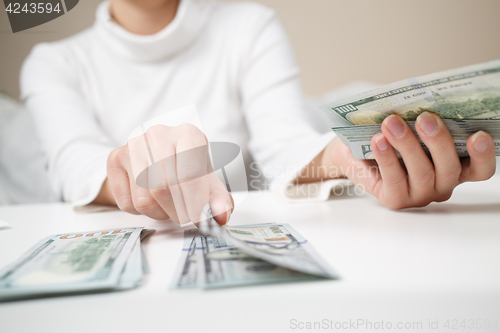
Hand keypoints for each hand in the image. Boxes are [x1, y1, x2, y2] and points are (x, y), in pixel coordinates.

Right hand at [98, 124, 232, 223]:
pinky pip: (126, 202)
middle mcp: (159, 133)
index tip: (199, 220)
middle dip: (178, 212)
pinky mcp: (115, 158)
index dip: (196, 205)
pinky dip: (140, 211)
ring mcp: (134, 144)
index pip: (190, 176)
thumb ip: (218, 199)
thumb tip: (221, 214)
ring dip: (159, 213)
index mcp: (188, 134)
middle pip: (164, 188)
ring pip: (144, 198)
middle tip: (185, 215)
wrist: (157, 159)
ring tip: (168, 204)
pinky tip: (149, 198)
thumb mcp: (208, 182)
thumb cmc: (187, 169)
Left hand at [327, 112, 496, 208]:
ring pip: (422, 173)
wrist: (356, 155)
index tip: (479, 134)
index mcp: (456, 166)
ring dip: (407, 144)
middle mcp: (442, 183)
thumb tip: (423, 101)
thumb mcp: (411, 126)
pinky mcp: (396, 199)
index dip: (483, 154)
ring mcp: (420, 194)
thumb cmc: (391, 138)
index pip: (480, 169)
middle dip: (438, 140)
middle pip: (450, 168)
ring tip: (391, 123)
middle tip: (424, 117)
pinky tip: (378, 140)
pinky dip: (386, 157)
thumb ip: (423, 119)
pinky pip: (394, 179)